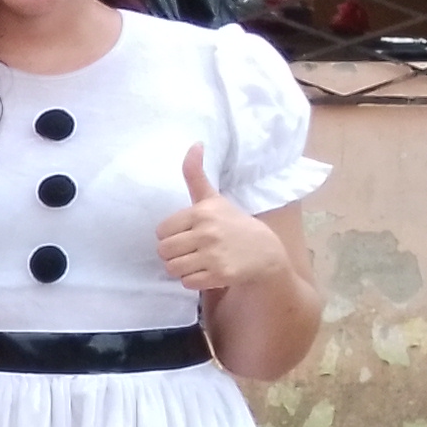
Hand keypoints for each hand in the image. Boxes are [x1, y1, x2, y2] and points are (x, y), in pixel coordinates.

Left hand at [156, 148, 287, 293]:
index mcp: (201, 212)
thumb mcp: (214, 199)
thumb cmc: (233, 223)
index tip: (187, 235)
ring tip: (198, 261)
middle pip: (163, 251)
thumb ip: (196, 175)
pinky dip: (193, 280)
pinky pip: (187, 282)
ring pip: (172, 268)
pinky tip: (208, 271)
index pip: (161, 231)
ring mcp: (213, 255)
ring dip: (182, 268)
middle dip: (174, 254)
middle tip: (191, 251)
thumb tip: (195, 143)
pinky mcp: (219, 275)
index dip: (171, 236)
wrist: (265, 253)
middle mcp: (206, 232)